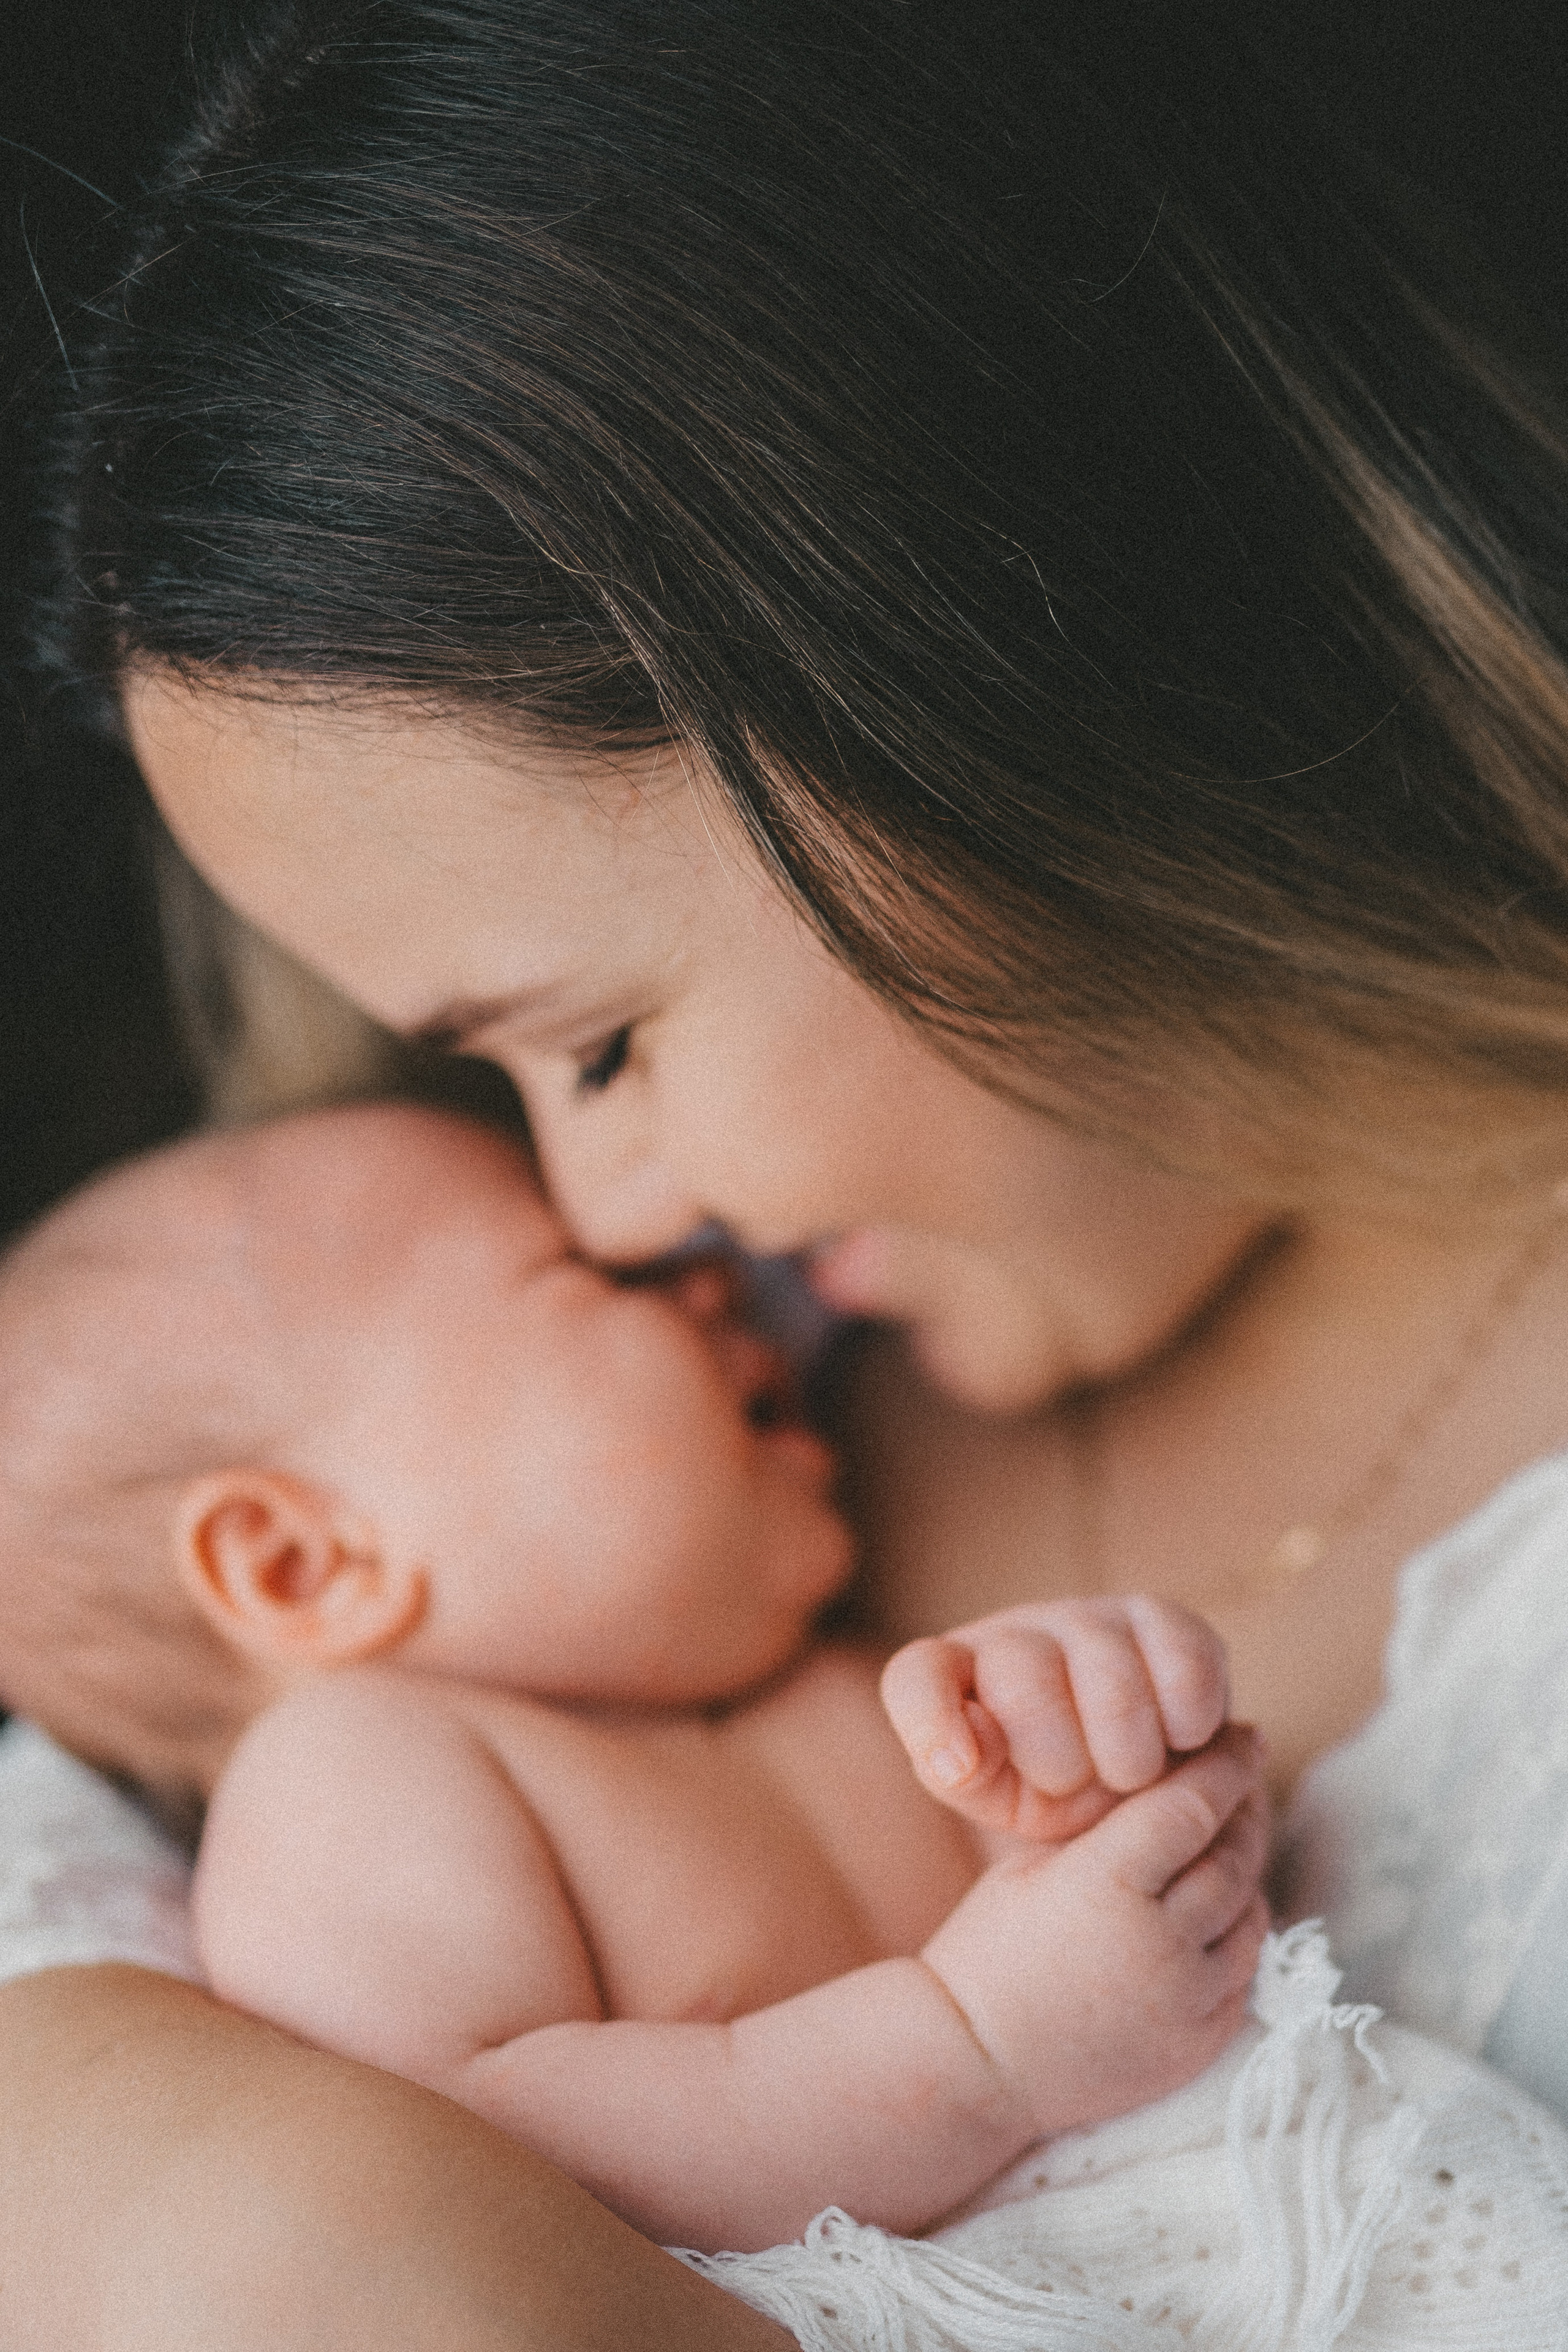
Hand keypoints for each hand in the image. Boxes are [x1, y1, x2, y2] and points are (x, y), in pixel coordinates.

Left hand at [881, 1594, 1227, 1841]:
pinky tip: (1179, 1739)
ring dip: (1129, 1758)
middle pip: (1026, 1684)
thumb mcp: (999, 1797)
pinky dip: (1187, 1723)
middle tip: (1081, 1787)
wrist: (1137, 1776)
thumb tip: (963, 1760)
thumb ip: (966, 1776)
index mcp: (954, 1675)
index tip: (962, 1772)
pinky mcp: (1161, 1616)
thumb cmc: (1050, 1789)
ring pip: (1112, 1684)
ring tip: (1130, 1773)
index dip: (932, 1722)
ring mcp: (1087, 1614)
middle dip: (1061, 1765)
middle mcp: (1014, 1631)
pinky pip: (1185, 1669)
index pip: (917, 1677)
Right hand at [921, 1723, 1270, 2139]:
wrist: (974, 2061)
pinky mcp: (1198, 2045)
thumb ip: (1107, 1824)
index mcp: (1108, 1883)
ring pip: (1250, 1914)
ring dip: (1248, 1869)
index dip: (1226, 1764)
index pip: (1193, 1805)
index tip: (1244, 1735)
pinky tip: (1225, 1906)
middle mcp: (1160, 1941)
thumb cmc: (991, 1947)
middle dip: (1245, 1808)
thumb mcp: (1033, 1862)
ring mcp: (1186, 2000)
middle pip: (1233, 1855)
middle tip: (1245, 1775)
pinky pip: (1245, 1974)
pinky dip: (1240, 1931)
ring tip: (1236, 1836)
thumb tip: (1173, 1775)